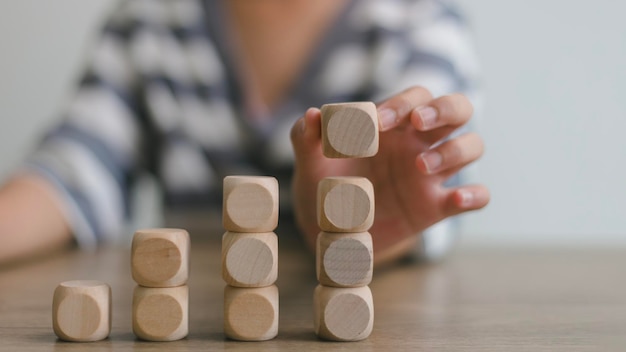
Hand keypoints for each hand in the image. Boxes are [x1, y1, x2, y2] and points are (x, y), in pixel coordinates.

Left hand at [290, 86, 489, 264]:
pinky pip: (475, 197)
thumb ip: (306, 137)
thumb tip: (312, 115)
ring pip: (472, 146)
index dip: (402, 103)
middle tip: (417, 123)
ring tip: (420, 166)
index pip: (416, 97)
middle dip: (445, 109)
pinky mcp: (438, 206)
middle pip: (458, 109)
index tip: (378, 122)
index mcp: (393, 124)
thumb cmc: (325, 184)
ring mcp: (432, 174)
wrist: (332, 228)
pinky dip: (475, 195)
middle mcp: (419, 142)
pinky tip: (458, 198)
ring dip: (454, 151)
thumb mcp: (311, 161)